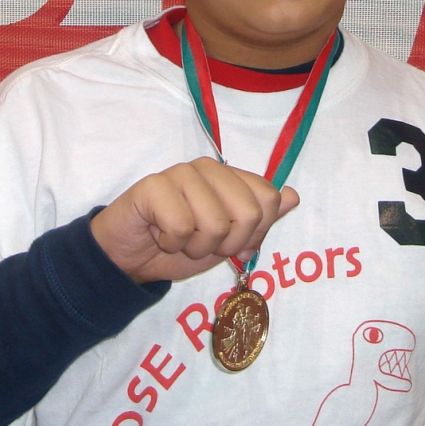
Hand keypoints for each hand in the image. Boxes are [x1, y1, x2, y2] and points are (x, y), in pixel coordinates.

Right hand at [90, 157, 299, 283]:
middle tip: (200, 242)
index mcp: (231, 175)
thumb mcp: (228, 241)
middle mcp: (209, 167)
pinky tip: (159, 234)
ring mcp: (180, 172)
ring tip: (178, 238)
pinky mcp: (153, 186)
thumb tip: (293, 195)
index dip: (253, 233)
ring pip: (215, 223)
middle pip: (248, 213)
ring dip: (196, 247)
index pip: (269, 200)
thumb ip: (260, 220)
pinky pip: (182, 226)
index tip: (229, 242)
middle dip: (226, 244)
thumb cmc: (180, 246)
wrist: (131, 258)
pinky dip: (171, 243)